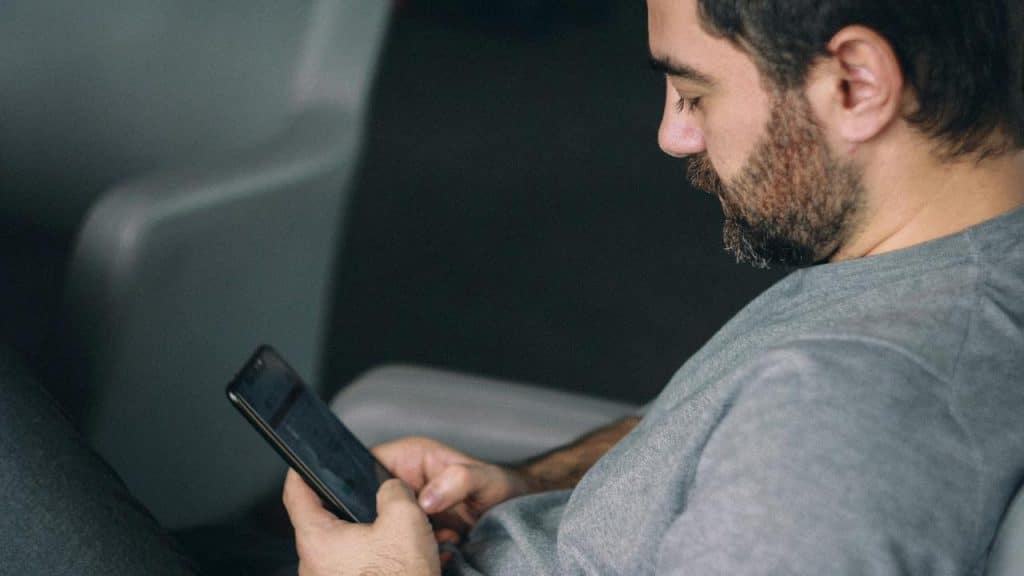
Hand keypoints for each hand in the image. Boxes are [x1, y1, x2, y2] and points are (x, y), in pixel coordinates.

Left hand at [283, 469, 439, 575]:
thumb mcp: (405, 520)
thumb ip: (393, 491)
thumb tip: (391, 488)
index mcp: (317, 540)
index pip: (295, 494)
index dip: (301, 471)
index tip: (303, 462)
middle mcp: (313, 565)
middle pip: (323, 520)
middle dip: (350, 507)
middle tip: (373, 498)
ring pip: (341, 546)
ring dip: (366, 536)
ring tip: (394, 533)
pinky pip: (351, 566)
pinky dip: (371, 557)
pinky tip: (395, 558)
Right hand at [372, 437, 530, 538]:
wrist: (516, 511)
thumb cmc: (501, 486)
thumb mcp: (484, 478)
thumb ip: (459, 480)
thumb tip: (427, 500)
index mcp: (410, 457)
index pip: (367, 463)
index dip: (366, 484)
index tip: (383, 505)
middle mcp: (405, 481)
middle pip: (373, 499)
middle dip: (389, 517)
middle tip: (420, 525)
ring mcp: (409, 507)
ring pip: (386, 524)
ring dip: (407, 535)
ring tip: (439, 535)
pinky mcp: (416, 530)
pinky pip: (403, 541)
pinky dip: (419, 549)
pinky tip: (443, 547)